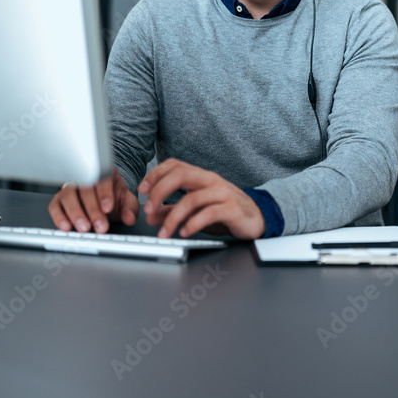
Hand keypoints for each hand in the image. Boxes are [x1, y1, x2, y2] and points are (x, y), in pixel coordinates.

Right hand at [48, 166, 139, 232]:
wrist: (103, 197)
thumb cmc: (112, 197)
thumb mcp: (126, 201)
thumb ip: (129, 208)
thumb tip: (129, 218)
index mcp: (103, 173)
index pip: (103, 180)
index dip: (105, 194)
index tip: (108, 208)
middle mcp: (84, 178)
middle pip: (85, 190)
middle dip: (93, 210)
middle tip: (100, 226)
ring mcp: (70, 188)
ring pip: (69, 196)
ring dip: (76, 213)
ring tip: (84, 228)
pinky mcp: (59, 200)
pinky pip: (55, 206)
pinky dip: (59, 216)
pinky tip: (66, 226)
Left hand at [139, 159, 265, 240]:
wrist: (256, 217)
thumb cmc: (225, 210)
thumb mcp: (196, 210)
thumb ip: (172, 210)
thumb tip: (151, 215)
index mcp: (200, 176)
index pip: (174, 165)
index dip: (155, 174)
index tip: (141, 189)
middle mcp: (210, 180)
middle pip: (180, 174)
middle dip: (159, 190)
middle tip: (147, 208)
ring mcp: (222, 193)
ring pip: (192, 198)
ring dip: (173, 217)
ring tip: (164, 232)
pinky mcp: (232, 208)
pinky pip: (209, 213)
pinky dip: (193, 224)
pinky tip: (184, 232)